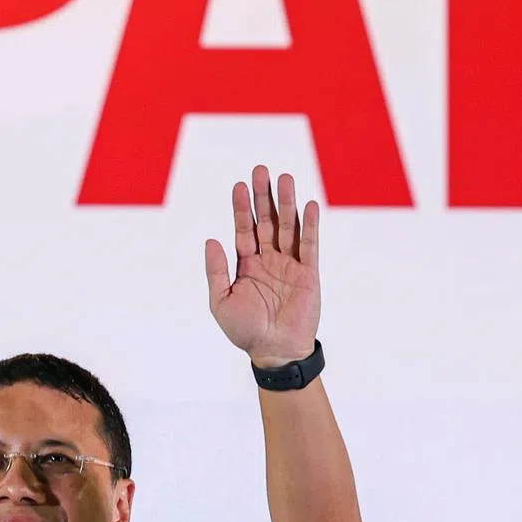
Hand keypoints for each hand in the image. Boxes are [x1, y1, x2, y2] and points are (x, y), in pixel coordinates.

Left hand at [204, 166, 320, 367]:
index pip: (243, 229)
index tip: (239, 185)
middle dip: (263, 196)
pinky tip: (309, 205)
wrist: (274, 351)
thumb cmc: (245, 330)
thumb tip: (211, 240)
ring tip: (284, 178)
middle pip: (266, 220)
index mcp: (246, 264)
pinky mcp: (309, 273)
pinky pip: (309, 245)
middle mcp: (268, 259)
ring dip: (286, 203)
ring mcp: (289, 264)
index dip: (241, 207)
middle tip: (261, 170)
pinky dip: (310, 225)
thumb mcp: (221, 301)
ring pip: (288, 227)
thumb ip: (216, 271)